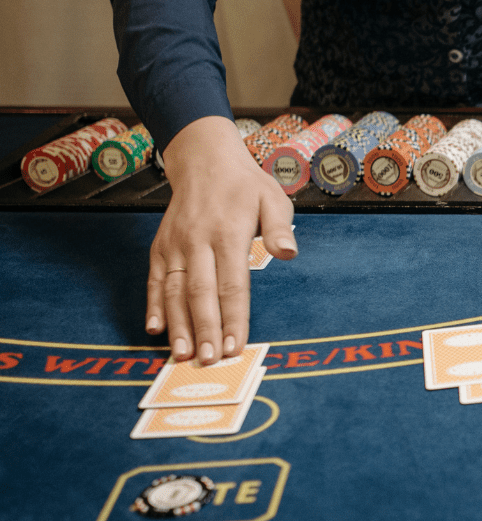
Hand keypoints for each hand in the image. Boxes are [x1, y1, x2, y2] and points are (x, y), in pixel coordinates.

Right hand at [147, 116, 295, 363]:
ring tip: (182, 355)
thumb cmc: (246, 185)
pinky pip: (155, 280)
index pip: (232, 285)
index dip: (233, 317)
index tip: (236, 345)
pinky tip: (154, 328)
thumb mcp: (273, 198)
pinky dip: (153, 305)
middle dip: (205, 329)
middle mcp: (198, 241)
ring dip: (178, 325)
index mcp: (228, 233)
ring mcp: (175, 245)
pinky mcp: (161, 247)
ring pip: (174, 291)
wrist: (204, 160)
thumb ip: (279, 228)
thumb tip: (288, 253)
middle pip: (200, 293)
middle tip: (209, 360)